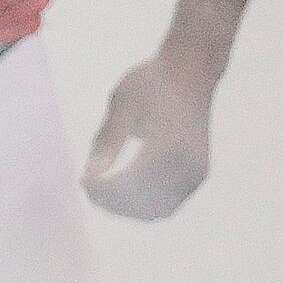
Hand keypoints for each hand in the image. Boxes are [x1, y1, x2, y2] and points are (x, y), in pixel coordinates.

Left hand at [82, 58, 213, 220]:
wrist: (192, 72)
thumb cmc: (153, 82)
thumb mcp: (122, 102)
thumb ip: (107, 141)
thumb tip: (89, 176)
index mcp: (168, 143)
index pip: (131, 183)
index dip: (104, 190)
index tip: (83, 181)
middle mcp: (187, 163)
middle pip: (144, 203)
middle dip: (112, 203)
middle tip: (89, 188)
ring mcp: (196, 171)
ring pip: (158, 210)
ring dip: (128, 208)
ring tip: (103, 192)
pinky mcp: (199, 174)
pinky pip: (169, 204)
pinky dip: (145, 205)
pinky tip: (123, 191)